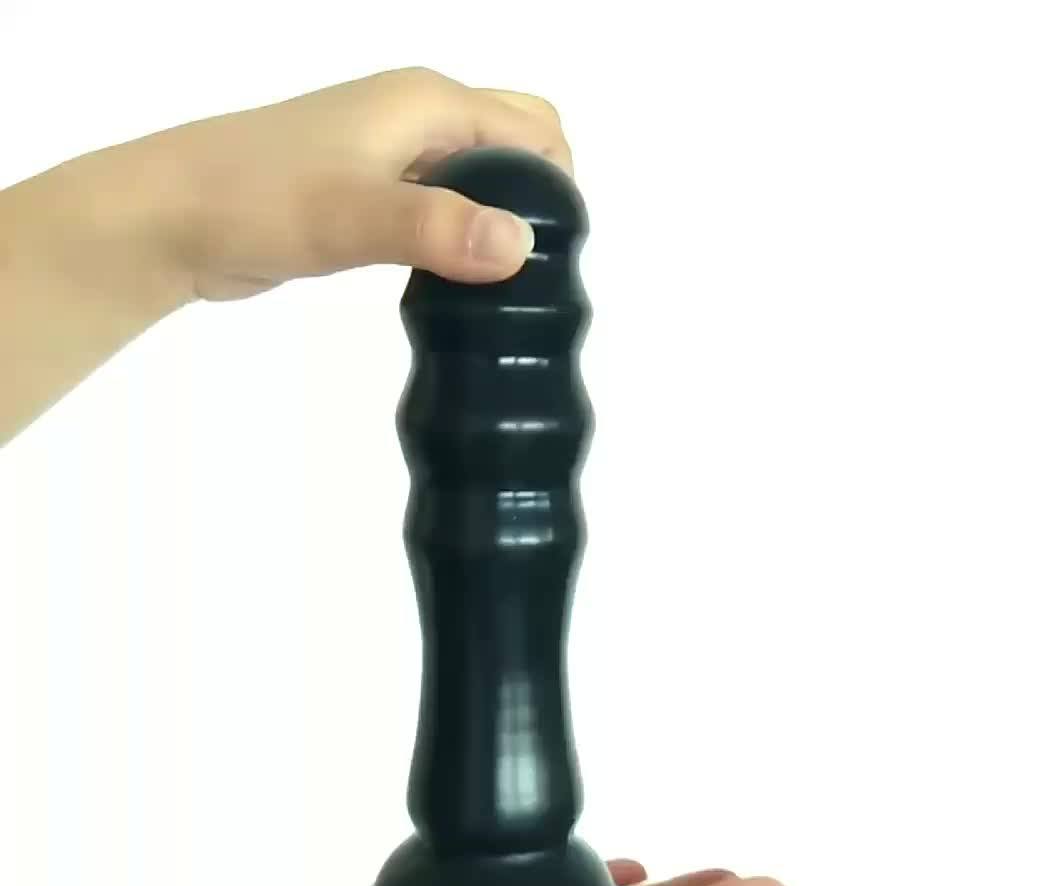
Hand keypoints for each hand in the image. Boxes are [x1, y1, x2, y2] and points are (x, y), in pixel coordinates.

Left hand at [1, 66, 569, 441]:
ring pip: (478, 176)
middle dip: (539, 198)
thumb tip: (523, 247)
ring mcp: (391, 151)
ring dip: (501, 220)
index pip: (533, 130)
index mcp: (426, 103)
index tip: (557, 258)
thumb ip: (436, 227)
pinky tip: (456, 282)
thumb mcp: (350, 216)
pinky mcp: (369, 189)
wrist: (169, 217)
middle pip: (515, 143)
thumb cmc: (255, 201)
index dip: (558, 188)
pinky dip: (462, 233)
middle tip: (535, 273)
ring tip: (506, 288)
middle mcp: (417, 117)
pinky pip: (441, 203)